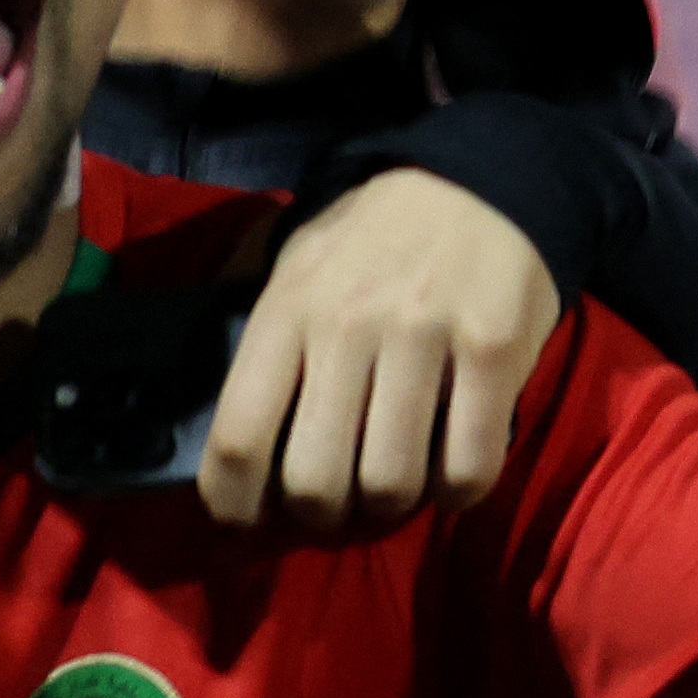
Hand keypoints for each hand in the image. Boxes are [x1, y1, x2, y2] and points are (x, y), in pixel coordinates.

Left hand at [195, 171, 561, 533]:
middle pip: (314, 480)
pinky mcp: (494, 352)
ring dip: (390, 507)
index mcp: (288, 308)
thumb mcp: (293, 254)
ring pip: (390, 483)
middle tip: (336, 505)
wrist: (485, 177)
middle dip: (321, 516)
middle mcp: (348, 325)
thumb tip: (203, 396)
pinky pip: (468, 467)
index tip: (246, 521)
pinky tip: (450, 473)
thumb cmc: (376, 233)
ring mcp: (425, 339)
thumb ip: (245, 315)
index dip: (234, 504)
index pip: (238, 438)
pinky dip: (456, 492)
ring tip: (394, 485)